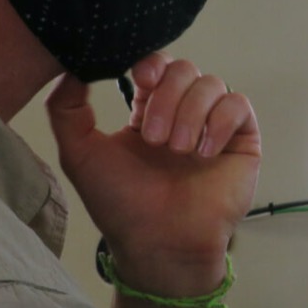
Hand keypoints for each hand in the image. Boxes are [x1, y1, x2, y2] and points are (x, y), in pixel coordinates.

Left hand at [46, 54, 260, 295]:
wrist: (159, 243)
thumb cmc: (120, 206)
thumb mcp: (80, 153)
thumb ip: (66, 109)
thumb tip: (72, 67)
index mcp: (149, 112)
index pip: (156, 66)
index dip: (151, 65)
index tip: (141, 82)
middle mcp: (183, 114)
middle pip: (184, 69)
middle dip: (168, 97)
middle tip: (155, 138)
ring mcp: (214, 127)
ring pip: (212, 83)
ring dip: (191, 112)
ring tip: (178, 150)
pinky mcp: (241, 141)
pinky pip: (238, 105)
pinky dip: (219, 122)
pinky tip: (204, 152)